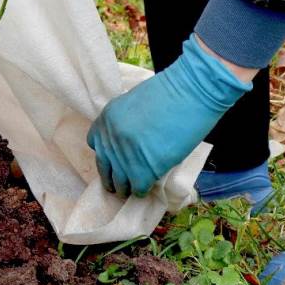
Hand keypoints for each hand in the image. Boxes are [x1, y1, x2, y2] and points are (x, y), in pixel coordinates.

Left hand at [87, 35, 251, 197]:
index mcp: (106, 118)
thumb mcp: (132, 102)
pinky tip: (146, 189)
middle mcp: (110, 138)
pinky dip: (141, 191)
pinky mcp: (143, 170)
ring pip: (119, 182)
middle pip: (104, 167)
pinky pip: (137, 188)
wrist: (190, 93)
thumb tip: (127, 140)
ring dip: (125, 188)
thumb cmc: (169, 92)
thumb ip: (124, 121)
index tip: (113, 160)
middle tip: (117, 185)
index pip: (95, 143)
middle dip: (111, 177)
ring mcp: (125, 156)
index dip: (105, 154)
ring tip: (130, 191)